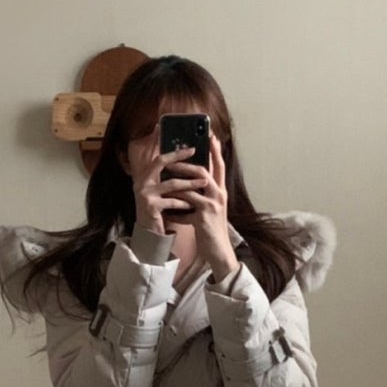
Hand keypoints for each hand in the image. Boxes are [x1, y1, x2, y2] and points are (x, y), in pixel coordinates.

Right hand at [128, 126, 209, 235]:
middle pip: (161, 163)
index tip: (192, 148)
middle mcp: (141, 182)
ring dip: (190, 183)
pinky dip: (184, 203)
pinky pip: (172, 201)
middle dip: (181, 159)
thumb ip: (167, 179)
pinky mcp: (150, 206)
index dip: (174, 152)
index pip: (159, 159)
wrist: (148, 233)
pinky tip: (192, 205)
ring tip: (204, 183)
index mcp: (145, 177)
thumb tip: (186, 163)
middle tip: (199, 160)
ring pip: (171, 184)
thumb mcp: (160, 192)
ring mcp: (145, 194)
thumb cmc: (158, 211)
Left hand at [168, 135, 239, 281]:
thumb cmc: (211, 229)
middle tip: (175, 152)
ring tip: (165, 173)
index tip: (210, 135)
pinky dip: (175, 206)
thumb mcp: (208, 208)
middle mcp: (219, 195)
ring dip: (178, 178)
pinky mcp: (204, 217)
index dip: (215, 150)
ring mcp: (213, 205)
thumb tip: (186, 183)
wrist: (219, 251)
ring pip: (194, 185)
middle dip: (188, 161)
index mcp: (220, 191)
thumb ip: (200, 195)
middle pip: (205, 171)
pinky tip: (167, 208)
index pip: (219, 166)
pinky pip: (186, 206)